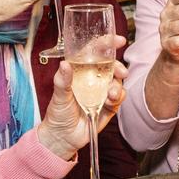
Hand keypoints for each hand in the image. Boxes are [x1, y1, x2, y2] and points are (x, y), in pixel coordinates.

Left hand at [37, 37, 127, 159]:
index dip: (107, 44)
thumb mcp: (58, 95)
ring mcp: (101, 92)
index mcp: (80, 71)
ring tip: (111, 94)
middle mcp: (93, 79)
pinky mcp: (108, 106)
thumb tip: (65, 64)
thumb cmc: (58, 113)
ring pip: (116, 82)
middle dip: (118, 66)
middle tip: (121, 72)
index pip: (95, 52)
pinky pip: (118, 98)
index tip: (117, 40)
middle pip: (111, 66)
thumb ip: (62, 80)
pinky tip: (110, 101)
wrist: (62, 138)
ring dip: (117, 86)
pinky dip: (117, 98)